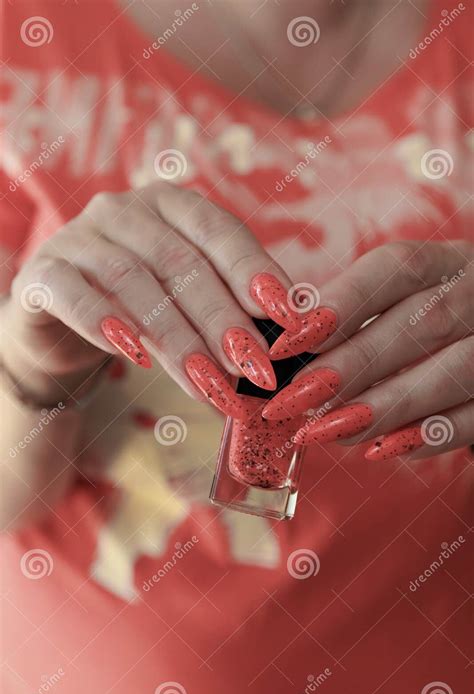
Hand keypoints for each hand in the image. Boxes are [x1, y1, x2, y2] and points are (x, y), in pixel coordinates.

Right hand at [4, 182, 300, 410]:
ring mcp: (78, 236)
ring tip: (208, 382)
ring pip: (133, 280)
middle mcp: (123, 209)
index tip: (285, 314)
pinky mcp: (42, 273)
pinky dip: (105, 323)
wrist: (62, 322)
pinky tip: (135, 357)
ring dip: (175, 336)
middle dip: (221, 318)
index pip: (218, 230)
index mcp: (170, 205)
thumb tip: (288, 333)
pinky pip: (73, 294)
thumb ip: (227, 303)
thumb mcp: (185, 298)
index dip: (253, 270)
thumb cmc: (140, 307)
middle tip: (252, 365)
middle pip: (180, 261)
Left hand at [262, 241, 473, 460]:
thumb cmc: (433, 324)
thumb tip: (285, 347)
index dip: (341, 302)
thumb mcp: (406, 302)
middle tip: (298, 398)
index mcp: (450, 263)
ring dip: (385, 405)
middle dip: (353, 363)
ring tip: (328, 430)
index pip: (398, 267)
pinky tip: (381, 450)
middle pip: (422, 322)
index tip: (288, 341)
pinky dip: (428, 435)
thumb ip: (354, 317)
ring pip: (453, 371)